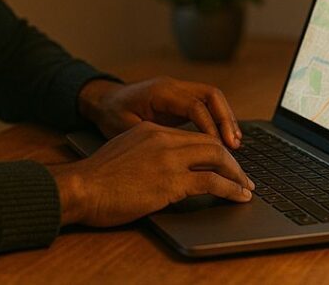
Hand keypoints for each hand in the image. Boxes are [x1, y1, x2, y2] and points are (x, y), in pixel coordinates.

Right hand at [49, 121, 253, 226]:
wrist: (82, 187)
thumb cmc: (96, 178)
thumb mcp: (123, 153)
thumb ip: (145, 154)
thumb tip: (160, 169)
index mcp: (152, 131)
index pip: (192, 136)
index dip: (213, 149)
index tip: (223, 163)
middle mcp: (164, 139)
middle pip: (210, 143)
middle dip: (231, 160)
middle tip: (243, 176)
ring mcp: (169, 159)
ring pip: (217, 158)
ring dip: (237, 174)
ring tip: (246, 188)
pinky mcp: (171, 181)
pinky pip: (212, 182)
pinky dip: (231, 189)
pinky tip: (238, 197)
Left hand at [79, 77, 242, 148]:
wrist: (101, 100)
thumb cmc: (110, 114)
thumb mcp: (125, 127)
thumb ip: (151, 137)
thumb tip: (177, 155)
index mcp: (160, 92)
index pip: (194, 106)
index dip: (210, 128)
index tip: (220, 149)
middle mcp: (173, 86)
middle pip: (211, 95)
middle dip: (226, 120)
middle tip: (235, 145)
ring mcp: (178, 90)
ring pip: (212, 98)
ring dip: (226, 119)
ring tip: (235, 144)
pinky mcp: (180, 100)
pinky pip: (205, 105)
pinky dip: (217, 120)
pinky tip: (223, 140)